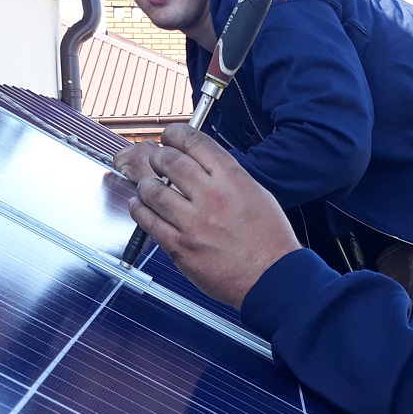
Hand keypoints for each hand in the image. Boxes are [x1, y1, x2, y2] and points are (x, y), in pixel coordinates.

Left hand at [119, 125, 299, 309]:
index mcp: (233, 180)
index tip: (169, 136)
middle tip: (157, 160)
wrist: (273, 279)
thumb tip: (201, 166)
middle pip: (170, 162)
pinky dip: (139, 210)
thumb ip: (228, 177)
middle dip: (158, 157)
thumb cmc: (270, 241)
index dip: (176, 134)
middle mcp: (212, 197)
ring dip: (146, 184)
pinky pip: (149, 222)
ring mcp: (194, 224)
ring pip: (153, 191)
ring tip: (148, 186)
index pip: (196, 143)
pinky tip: (139, 206)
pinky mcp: (181, 248)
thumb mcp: (258, 194)